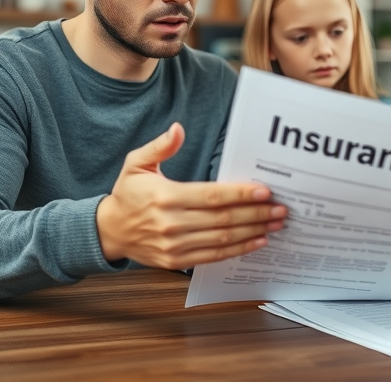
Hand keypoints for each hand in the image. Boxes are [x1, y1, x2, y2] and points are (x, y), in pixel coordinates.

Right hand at [96, 123, 287, 268]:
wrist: (109, 231)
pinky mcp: (177, 261)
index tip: (264, 191)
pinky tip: (257, 241)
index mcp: (166, 197)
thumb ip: (160, 147)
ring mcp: (175, 245)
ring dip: (253, 232)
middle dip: (256, 214)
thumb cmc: (127, 194)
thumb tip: (178, 129)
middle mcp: (172, 223)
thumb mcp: (136, 163)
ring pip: (223, 239)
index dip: (240, 194)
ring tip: (276, 224)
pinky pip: (214, 256)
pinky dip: (238, 249)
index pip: (212, 196)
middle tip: (281, 208)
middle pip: (223, 219)